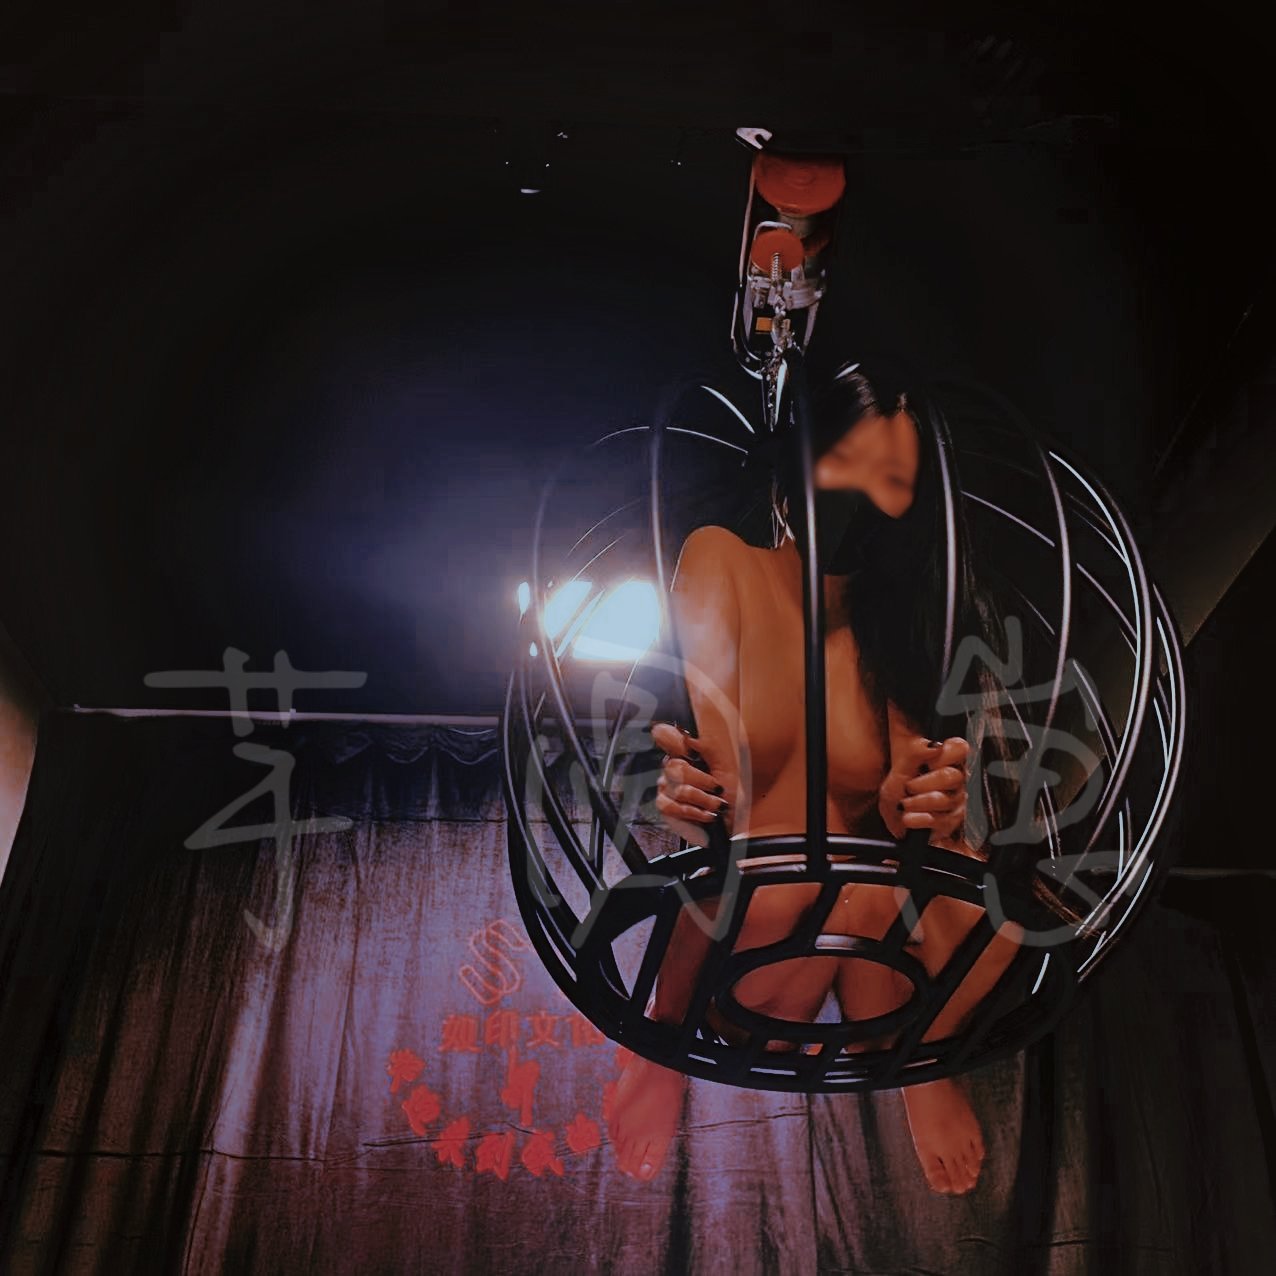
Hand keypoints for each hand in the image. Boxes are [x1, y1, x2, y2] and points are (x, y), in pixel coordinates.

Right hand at [651, 721, 729, 846]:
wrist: (736, 816)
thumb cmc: (733, 787)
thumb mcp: (727, 763)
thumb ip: (708, 747)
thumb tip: (688, 737)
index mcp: (686, 750)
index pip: (664, 735)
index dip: (672, 740)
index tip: (690, 751)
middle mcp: (671, 766)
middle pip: (674, 767)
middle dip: (701, 781)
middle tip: (718, 789)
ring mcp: (665, 787)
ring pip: (677, 790)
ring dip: (703, 800)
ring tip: (717, 805)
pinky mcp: (665, 807)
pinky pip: (673, 808)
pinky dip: (695, 813)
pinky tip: (708, 815)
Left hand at [879, 735, 969, 842]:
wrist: (887, 812)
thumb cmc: (896, 782)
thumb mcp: (896, 765)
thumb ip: (914, 753)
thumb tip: (934, 746)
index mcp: (944, 757)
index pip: (959, 748)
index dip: (947, 754)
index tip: (928, 762)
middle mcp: (954, 778)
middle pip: (953, 777)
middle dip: (926, 783)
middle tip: (908, 787)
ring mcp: (954, 800)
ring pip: (947, 800)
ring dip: (920, 802)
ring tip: (903, 804)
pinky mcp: (948, 822)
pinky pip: (943, 822)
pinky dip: (922, 820)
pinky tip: (908, 818)